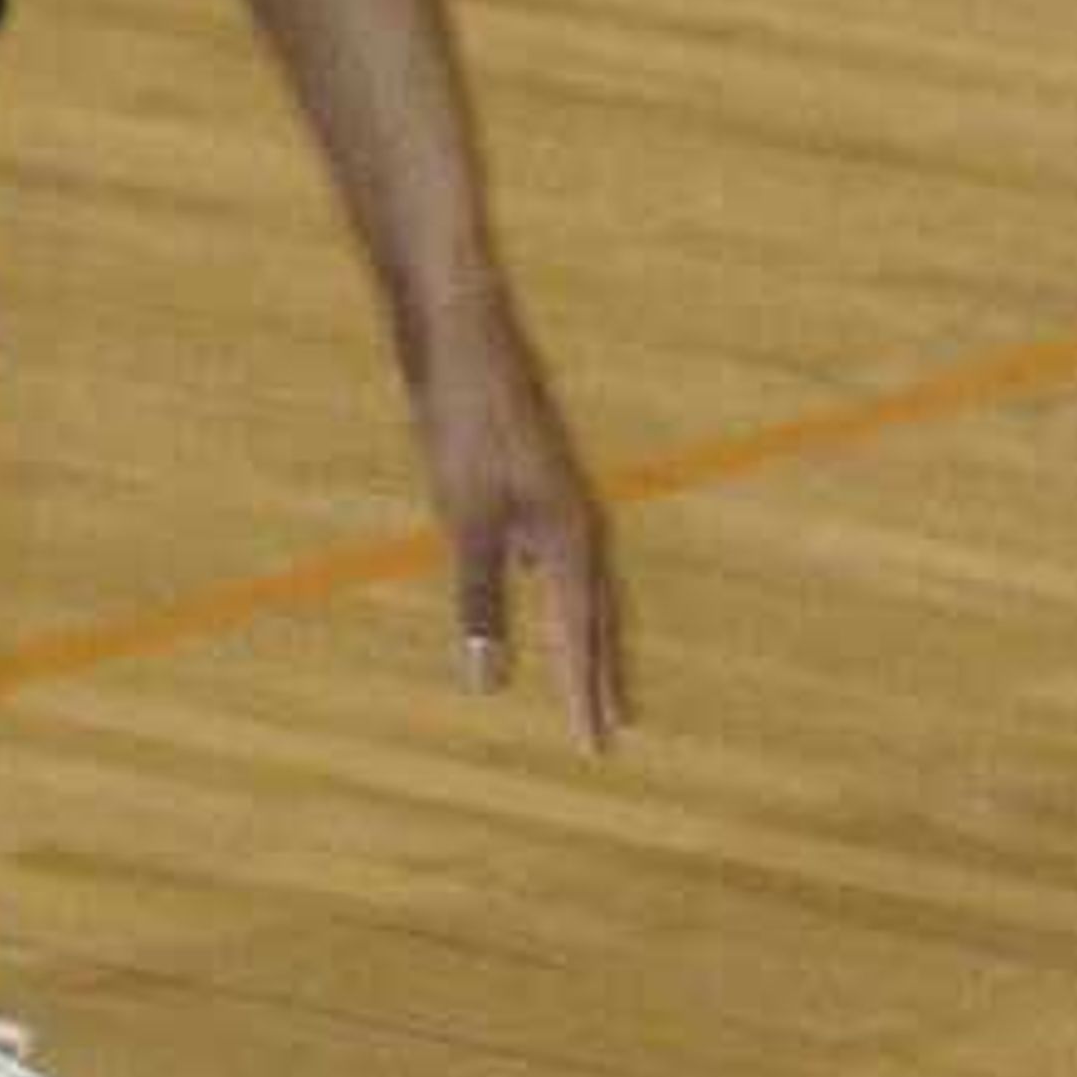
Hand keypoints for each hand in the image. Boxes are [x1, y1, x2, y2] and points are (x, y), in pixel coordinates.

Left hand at [405, 297, 626, 748]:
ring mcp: (559, 493)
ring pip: (586, 582)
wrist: (464, 329)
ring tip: (596, 674)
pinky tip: (548, 588)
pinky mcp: (535, 473)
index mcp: (568, 537)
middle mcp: (577, 520)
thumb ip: (480, 600)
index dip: (585, 692)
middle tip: (613, 729)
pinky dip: (567, 589)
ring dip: (593, 633)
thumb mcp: (463, 517)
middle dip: (603, 673)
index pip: (582, 635)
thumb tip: (487, 684)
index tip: (597, 747)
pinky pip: (563, 552)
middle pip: (599, 614)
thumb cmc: (463, 421)